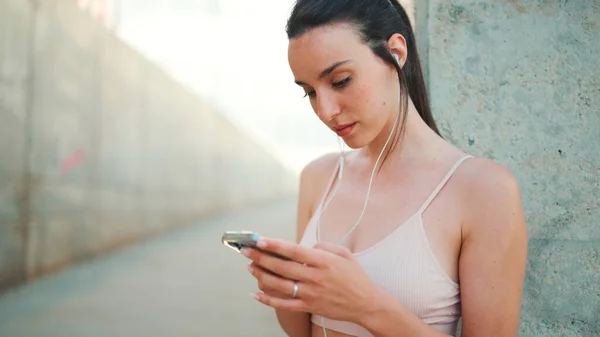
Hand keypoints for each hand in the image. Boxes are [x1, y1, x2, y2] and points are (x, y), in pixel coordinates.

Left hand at [242, 238, 378, 323]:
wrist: (366, 304)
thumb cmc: (355, 277)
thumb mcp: (344, 254)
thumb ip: (323, 246)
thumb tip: (304, 248)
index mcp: (323, 261)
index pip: (293, 251)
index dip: (275, 245)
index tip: (259, 239)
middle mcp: (315, 277)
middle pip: (281, 267)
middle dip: (260, 257)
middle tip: (245, 250)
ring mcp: (311, 293)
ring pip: (279, 284)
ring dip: (261, 275)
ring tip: (249, 267)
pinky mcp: (309, 307)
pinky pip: (284, 304)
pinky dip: (267, 300)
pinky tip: (255, 294)